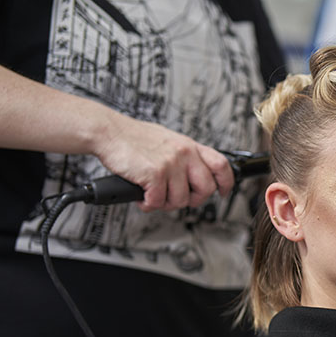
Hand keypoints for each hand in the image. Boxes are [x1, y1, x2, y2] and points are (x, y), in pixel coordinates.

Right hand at [94, 113, 234, 211]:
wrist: (109, 132)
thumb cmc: (134, 138)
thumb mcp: (168, 141)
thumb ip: (185, 157)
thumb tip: (194, 178)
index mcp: (190, 146)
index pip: (221, 165)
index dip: (226, 183)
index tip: (223, 193)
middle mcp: (184, 153)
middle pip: (206, 189)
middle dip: (192, 200)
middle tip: (176, 199)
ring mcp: (171, 163)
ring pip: (180, 200)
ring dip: (164, 203)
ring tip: (152, 194)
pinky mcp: (155, 173)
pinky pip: (158, 202)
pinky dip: (148, 204)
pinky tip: (142, 196)